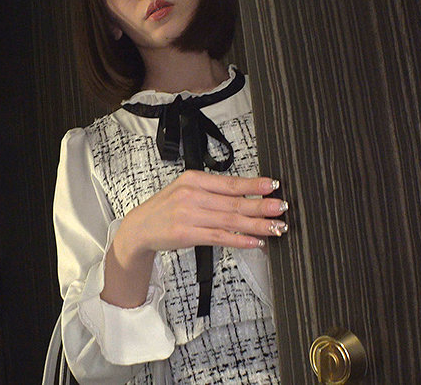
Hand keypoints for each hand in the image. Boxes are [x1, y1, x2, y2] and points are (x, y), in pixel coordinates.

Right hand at [101, 170, 287, 307]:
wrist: (139, 228)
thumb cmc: (166, 209)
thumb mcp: (185, 190)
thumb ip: (212, 191)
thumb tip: (246, 195)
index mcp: (193, 179)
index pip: (230, 182)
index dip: (254, 184)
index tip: (274, 186)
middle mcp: (191, 195)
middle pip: (234, 201)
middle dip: (261, 205)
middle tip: (282, 207)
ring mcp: (188, 215)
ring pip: (230, 220)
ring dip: (256, 224)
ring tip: (275, 227)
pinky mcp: (187, 234)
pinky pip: (220, 237)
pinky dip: (240, 240)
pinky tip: (255, 242)